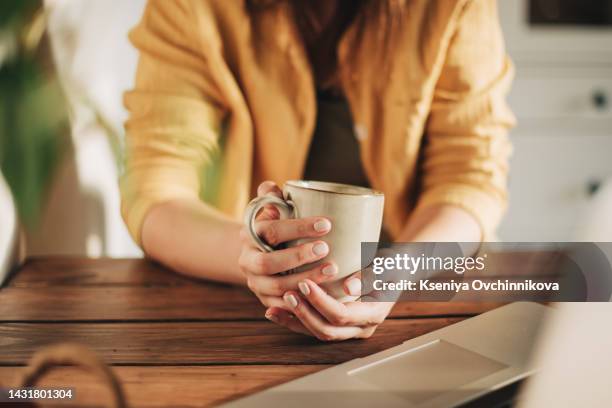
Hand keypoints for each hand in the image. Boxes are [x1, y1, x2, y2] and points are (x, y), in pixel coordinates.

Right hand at [239, 181, 341, 308]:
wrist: (258, 254)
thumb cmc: (275, 226)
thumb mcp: (271, 209)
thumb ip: (272, 197)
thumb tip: (272, 187)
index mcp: (249, 234)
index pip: (271, 230)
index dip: (297, 227)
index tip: (326, 224)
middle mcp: (247, 260)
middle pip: (268, 262)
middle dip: (298, 257)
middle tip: (325, 249)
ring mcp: (255, 282)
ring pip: (277, 286)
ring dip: (305, 279)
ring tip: (332, 271)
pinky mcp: (265, 299)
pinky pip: (281, 306)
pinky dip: (300, 303)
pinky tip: (321, 296)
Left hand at [265, 275, 395, 340]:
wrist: (396, 270)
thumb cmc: (393, 264)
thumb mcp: (388, 265)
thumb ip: (372, 275)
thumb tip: (349, 288)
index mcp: (373, 314)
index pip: (341, 315)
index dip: (320, 302)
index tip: (305, 283)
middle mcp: (360, 327)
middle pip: (327, 329)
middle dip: (304, 313)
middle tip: (288, 292)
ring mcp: (348, 329)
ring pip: (318, 332)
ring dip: (295, 320)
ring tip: (275, 306)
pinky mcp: (337, 325)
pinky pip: (313, 328)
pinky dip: (293, 322)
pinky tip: (275, 312)